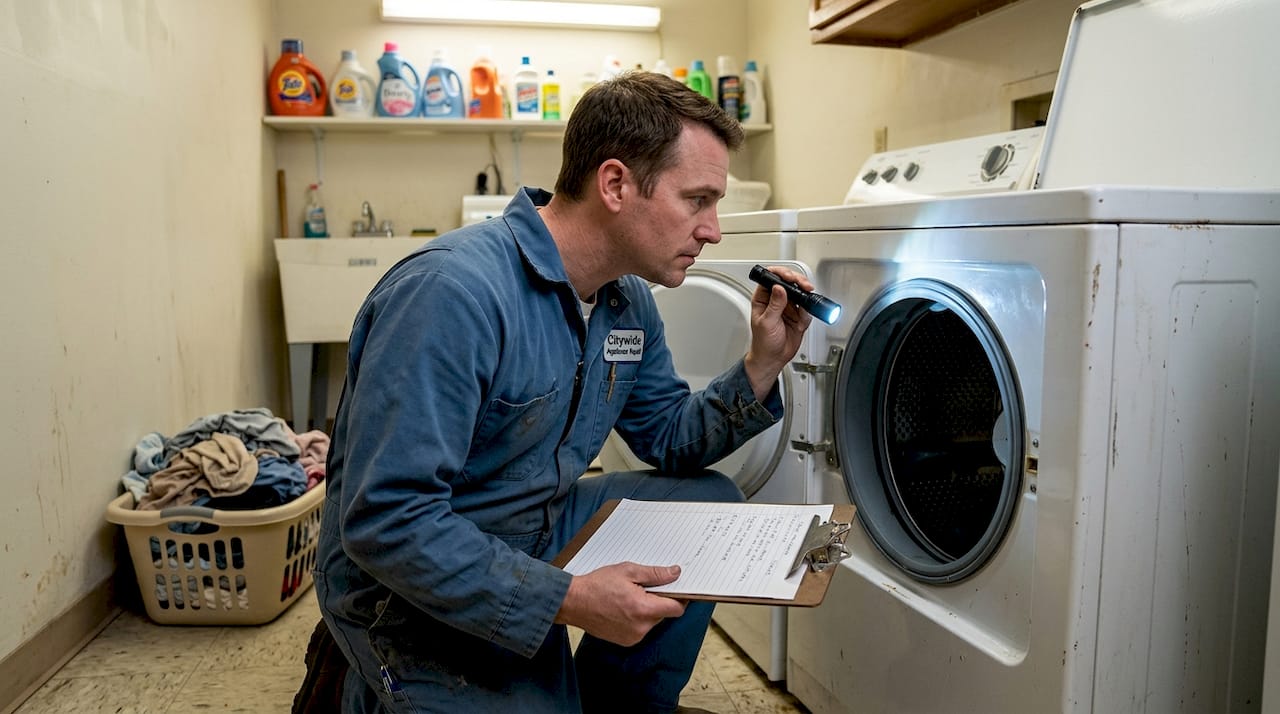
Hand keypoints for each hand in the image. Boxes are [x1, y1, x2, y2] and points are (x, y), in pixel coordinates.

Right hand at [555, 562, 687, 645]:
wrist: (573, 602)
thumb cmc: (597, 585)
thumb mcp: (628, 571)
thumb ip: (655, 574)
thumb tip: (675, 574)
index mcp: (643, 609)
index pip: (676, 609)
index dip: (681, 597)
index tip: (678, 589)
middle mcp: (641, 627)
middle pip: (664, 614)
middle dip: (659, 600)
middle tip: (644, 587)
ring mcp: (633, 637)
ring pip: (652, 621)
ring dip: (647, 609)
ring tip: (630, 596)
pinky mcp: (625, 641)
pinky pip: (640, 628)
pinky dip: (637, 618)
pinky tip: (623, 607)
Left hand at [744, 265, 813, 400]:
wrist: (773, 358)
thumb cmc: (763, 343)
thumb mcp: (766, 323)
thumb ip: (774, 305)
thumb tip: (779, 288)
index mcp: (763, 298)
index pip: (770, 278)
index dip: (780, 273)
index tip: (789, 277)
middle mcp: (776, 300)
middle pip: (788, 281)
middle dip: (797, 280)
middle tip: (803, 285)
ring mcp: (788, 307)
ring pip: (799, 291)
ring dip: (805, 291)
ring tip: (808, 293)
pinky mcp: (799, 315)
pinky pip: (807, 308)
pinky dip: (809, 309)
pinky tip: (805, 313)